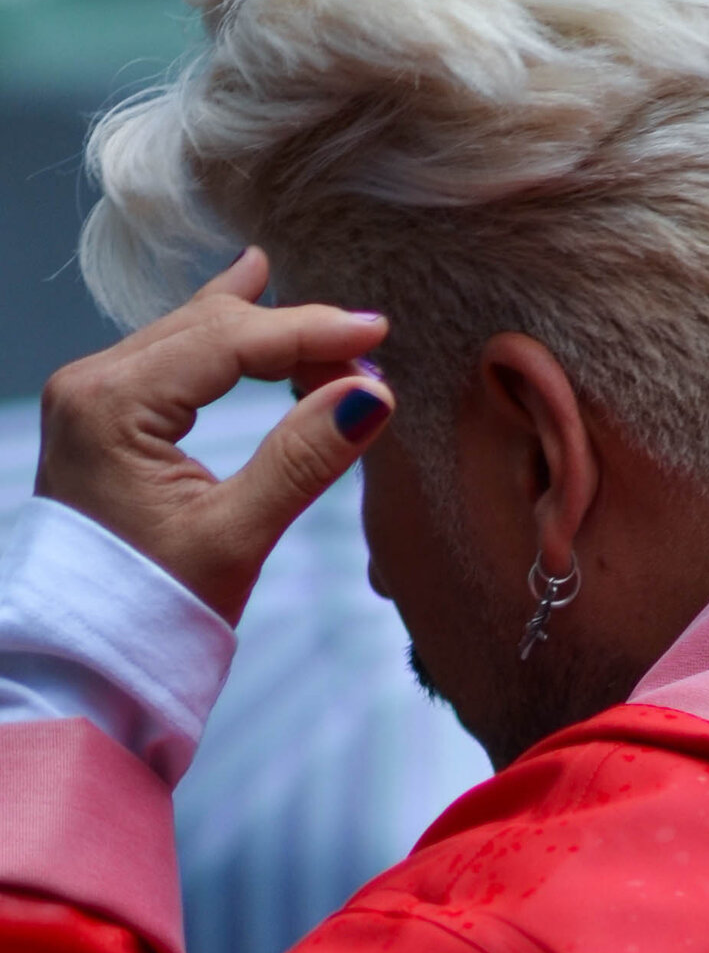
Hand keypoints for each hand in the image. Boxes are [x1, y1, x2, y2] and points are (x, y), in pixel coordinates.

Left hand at [37, 245, 394, 626]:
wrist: (90, 656)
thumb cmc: (155, 611)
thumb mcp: (235, 539)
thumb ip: (301, 461)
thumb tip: (372, 399)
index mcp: (111, 405)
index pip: (224, 342)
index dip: (306, 332)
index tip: (374, 336)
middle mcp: (91, 383)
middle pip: (206, 327)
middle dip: (290, 330)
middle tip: (365, 345)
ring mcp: (91, 394)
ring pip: (189, 334)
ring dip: (261, 331)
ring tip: (324, 319)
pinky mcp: (102, 413)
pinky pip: (172, 357)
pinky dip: (224, 344)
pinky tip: (246, 296)